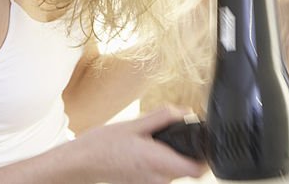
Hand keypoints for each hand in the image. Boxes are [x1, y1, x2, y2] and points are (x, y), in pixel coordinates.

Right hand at [69, 107, 206, 183]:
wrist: (82, 163)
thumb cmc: (103, 144)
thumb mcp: (135, 124)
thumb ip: (162, 117)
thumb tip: (185, 111)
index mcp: (158, 162)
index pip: (198, 170)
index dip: (206, 156)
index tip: (203, 142)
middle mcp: (157, 179)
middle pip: (187, 170)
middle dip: (186, 151)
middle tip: (174, 133)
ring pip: (173, 172)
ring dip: (171, 157)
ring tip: (154, 141)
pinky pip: (160, 175)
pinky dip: (159, 163)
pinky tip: (145, 150)